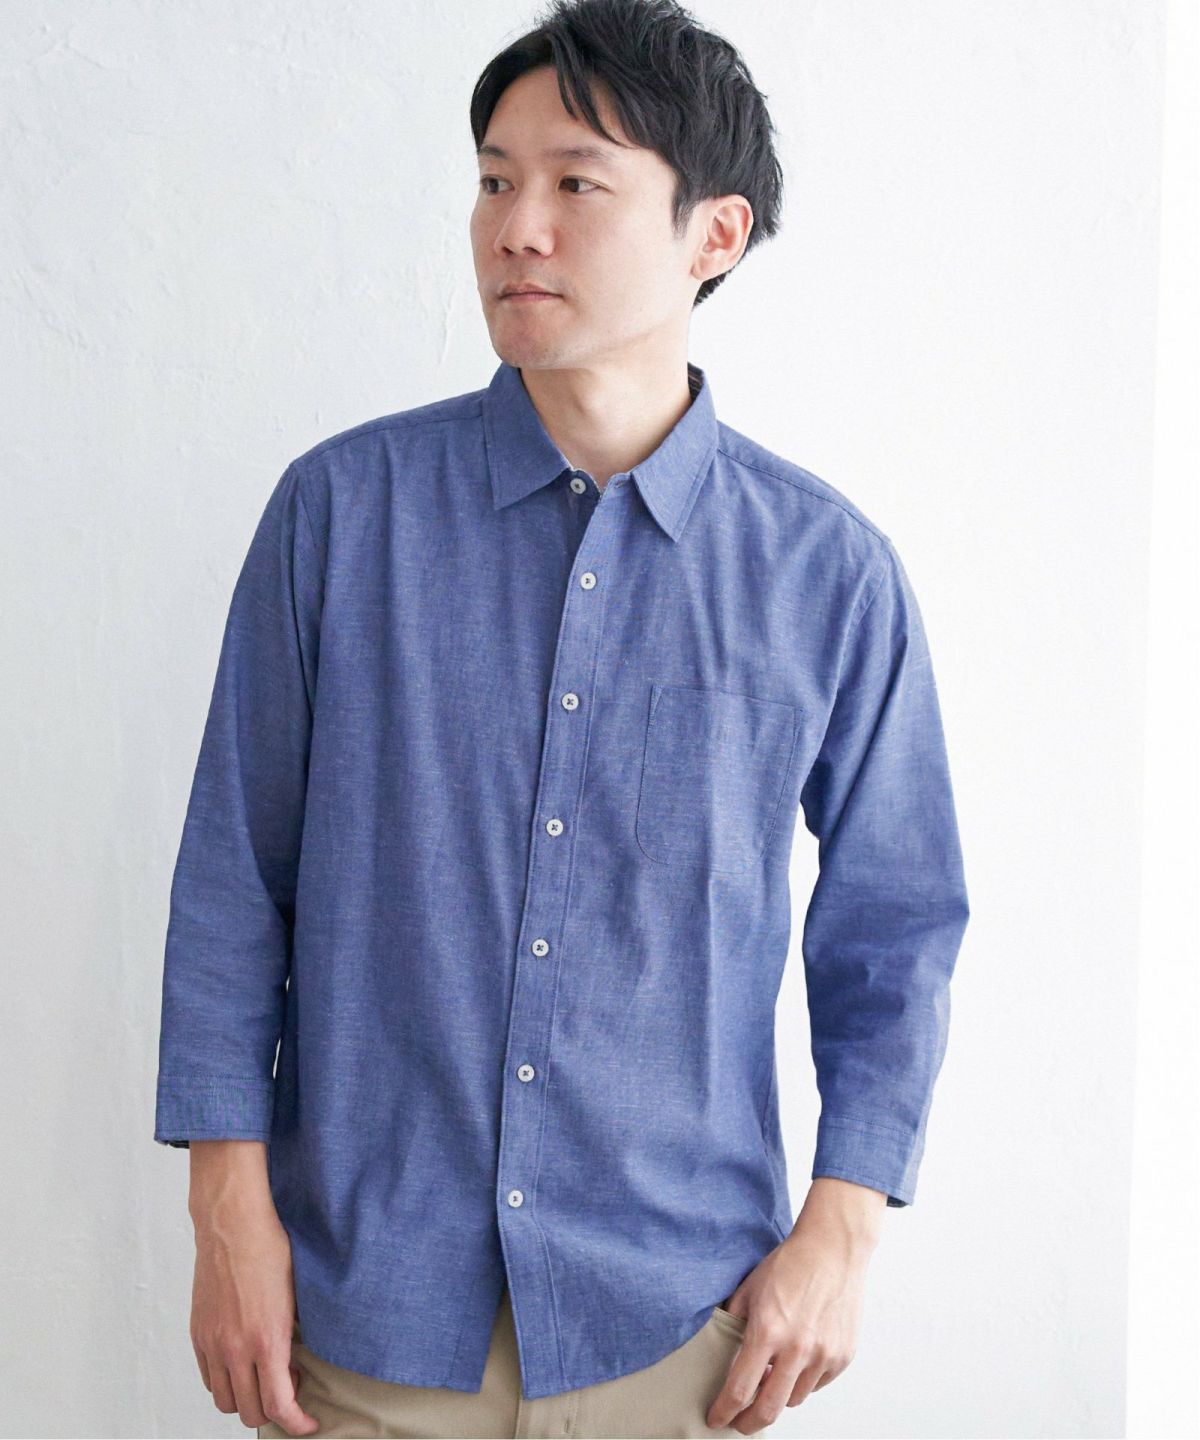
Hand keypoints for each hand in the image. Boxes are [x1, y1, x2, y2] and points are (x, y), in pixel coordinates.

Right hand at [188, 1142, 319, 1435]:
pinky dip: (225, 1382)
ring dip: (246, 1400)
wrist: (233, 1224)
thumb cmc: (270, 1249)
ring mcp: (213, 1343)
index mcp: (267, 1340)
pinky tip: (241, 1363)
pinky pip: (208, 1379)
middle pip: (250, 1412)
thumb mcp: (295, 1295)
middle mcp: (236, 1349)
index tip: (308, 1424)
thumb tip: (294, 1363)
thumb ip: (291, 1337)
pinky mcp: (198, 1334)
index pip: (280, 1405)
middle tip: (289, 1390)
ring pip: (226, 1401)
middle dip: (273, 1412)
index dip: (297, 1423)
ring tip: (263, 1376)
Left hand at [706, 1179, 883, 1433]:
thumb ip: (734, 1322)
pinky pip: (817, 1385)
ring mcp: (824, 1355)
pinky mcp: (843, 1356)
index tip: (716, 1419)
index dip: (724, 1411)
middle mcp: (797, 1349)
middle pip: (769, 1409)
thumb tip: (719, 1348)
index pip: (740, 1389)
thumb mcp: (750, 1288)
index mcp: (768, 1331)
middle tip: (738, 1423)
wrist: (833, 1248)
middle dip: (748, 1423)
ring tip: (770, 1379)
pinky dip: (803, 1381)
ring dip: (778, 1396)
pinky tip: (795, 1362)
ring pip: (795, 1399)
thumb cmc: (790, 1264)